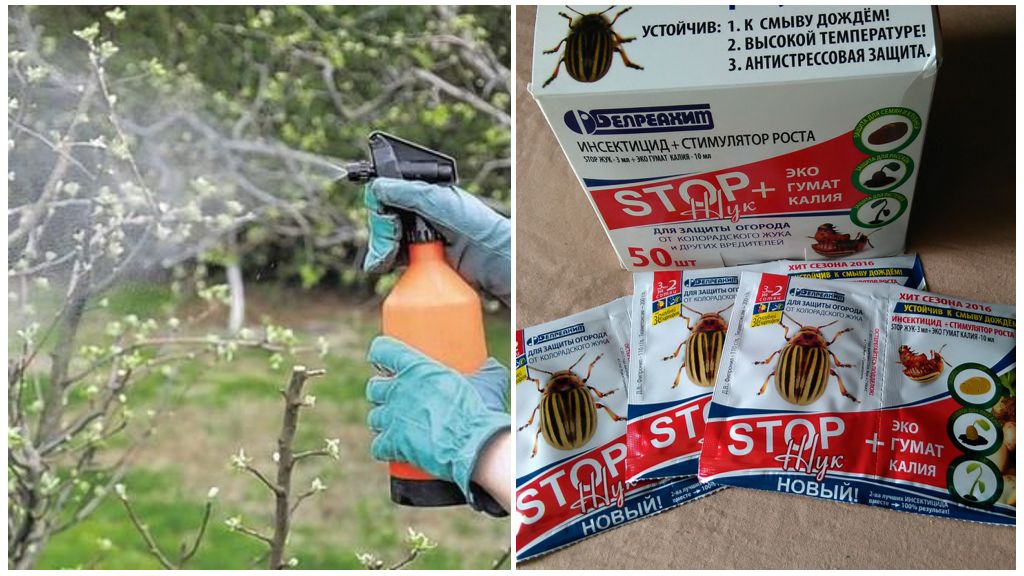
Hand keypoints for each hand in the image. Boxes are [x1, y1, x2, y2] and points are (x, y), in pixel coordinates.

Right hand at [363, 178, 510, 305]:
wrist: (497, 262)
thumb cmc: (478, 228)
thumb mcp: (442, 205)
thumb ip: (410, 193)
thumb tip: (379, 187)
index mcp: (425, 194)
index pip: (389, 195)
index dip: (381, 209)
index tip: (387, 225)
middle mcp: (421, 212)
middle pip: (385, 218)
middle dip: (381, 233)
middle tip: (387, 250)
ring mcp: (421, 235)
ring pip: (388, 238)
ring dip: (380, 249)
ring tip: (382, 262)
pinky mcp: (423, 257)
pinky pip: (396, 257)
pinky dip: (386, 260)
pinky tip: (384, 266)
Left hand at [365, 336, 509, 505]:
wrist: (475, 445)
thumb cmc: (480, 411)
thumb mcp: (488, 380)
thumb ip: (486, 370)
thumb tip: (490, 366)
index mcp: (416, 367)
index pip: (383, 350)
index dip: (382, 353)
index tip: (386, 360)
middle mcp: (398, 389)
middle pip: (375, 386)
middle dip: (382, 391)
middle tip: (397, 396)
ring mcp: (393, 418)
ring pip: (374, 416)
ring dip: (384, 420)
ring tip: (397, 423)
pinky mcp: (393, 443)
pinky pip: (377, 446)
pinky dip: (384, 447)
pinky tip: (393, 448)